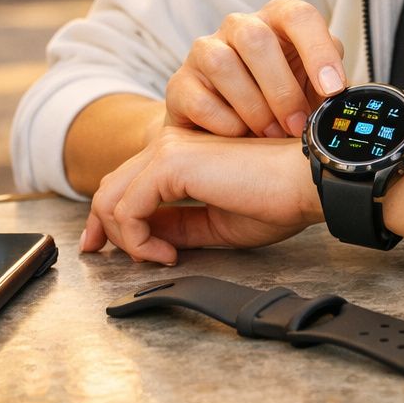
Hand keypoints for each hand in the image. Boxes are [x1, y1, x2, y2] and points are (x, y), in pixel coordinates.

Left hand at [81, 125, 322, 262]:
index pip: (126, 181)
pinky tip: (167, 254)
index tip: (106, 248)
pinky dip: (138, 240)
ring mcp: (167, 150)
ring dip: (127, 239)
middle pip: (110, 187)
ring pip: (111, 199)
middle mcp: (169, 144)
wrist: (304, 182)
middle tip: (99, 256)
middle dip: (99, 227)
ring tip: (162, 258)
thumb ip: (180, 226)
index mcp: (182, 153)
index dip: (109, 218)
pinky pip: (127, 209)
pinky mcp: (169, 164)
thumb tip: (149, 240)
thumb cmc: (278, 198)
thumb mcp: (217, 221)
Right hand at [163, 0, 347, 138]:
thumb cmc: (283, 105)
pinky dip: (223, 122)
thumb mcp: (312, 92)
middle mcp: (240, 27)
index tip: (334, 89)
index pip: (299, 16)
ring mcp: (206, 50)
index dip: (317, 51)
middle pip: (255, 38)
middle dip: (281, 89)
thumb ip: (332, 90)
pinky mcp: (180, 83)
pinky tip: (239, 137)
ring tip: (270, 136)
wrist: (230, 134)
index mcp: (278, 21)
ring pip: (222, 63)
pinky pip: (198, 97)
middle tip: (298, 126)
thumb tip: (353, 107)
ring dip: (252, 107)